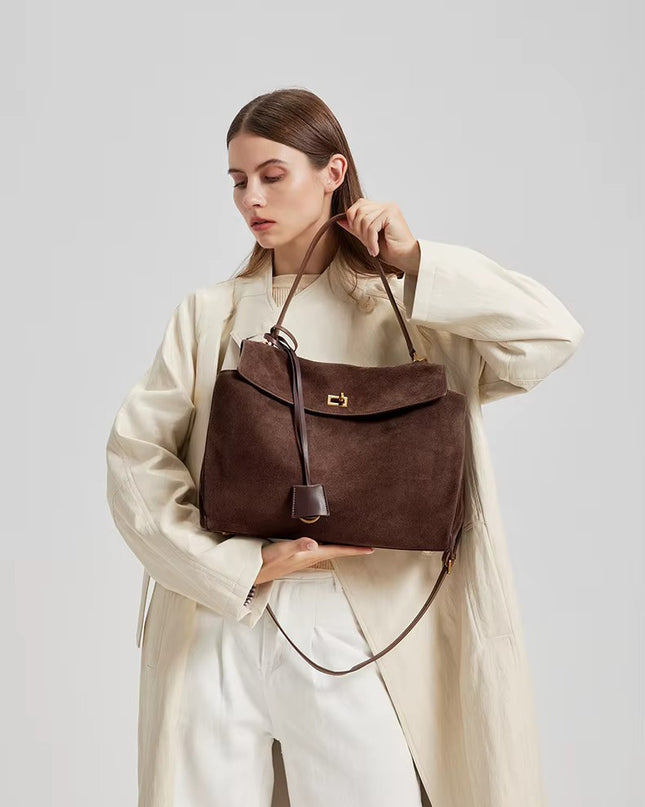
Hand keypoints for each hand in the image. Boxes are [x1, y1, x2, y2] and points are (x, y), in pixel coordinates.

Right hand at [254, 536, 374, 584]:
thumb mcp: (280, 550)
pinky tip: (327, 540)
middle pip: (337, 551)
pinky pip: (319, 549)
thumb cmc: (266, 561)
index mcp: (310, 554)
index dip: (355, 550)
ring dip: (342, 546)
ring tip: (353, 541)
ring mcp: (304, 557)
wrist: (252, 573)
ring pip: (329, 550)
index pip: (338, 550)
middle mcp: (310, 556)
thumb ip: (297, 546)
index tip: (371, 548)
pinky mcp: (298, 555)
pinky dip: (329, 544)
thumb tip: (314, 543)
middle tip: (368, 542)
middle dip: (352, 547)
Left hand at [335, 198, 419, 273]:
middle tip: (367, 243)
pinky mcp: (391, 214)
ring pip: (364, 219)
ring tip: (372, 248)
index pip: (359, 204)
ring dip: (365, 237)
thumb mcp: (368, 237)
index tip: (358, 234)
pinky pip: (371, 227)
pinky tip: (375, 250)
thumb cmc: (391, 249)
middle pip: (359, 210)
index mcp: (381, 208)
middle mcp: (385, 205)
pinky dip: (371, 241)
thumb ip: (355, 228)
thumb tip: (339, 220)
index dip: (353, 218)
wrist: (406, 257)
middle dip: (358, 229)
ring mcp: (389, 208)